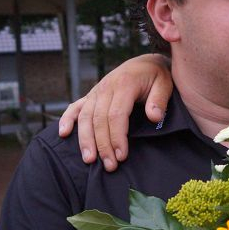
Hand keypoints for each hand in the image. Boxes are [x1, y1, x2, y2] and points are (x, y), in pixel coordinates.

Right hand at [58, 54, 173, 170]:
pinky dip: (67, 119)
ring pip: (85, 116)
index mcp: (124, 84)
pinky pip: (75, 107)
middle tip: (109, 166)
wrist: (146, 63)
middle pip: (99, 119)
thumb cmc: (157, 76)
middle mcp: (106, 87)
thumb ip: (159, 99)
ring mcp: (96, 91)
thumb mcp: (165, 83)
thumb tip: (154, 117)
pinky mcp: (92, 95)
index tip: (122, 156)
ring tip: (89, 159)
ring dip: (85, 139)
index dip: (117, 136)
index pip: (116, 115)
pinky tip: (63, 134)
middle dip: (103, 145)